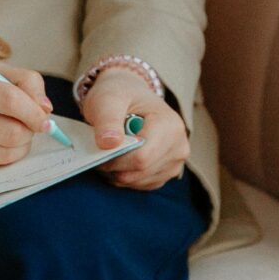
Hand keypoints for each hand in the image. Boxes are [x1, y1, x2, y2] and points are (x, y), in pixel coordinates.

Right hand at [0, 65, 53, 172]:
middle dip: (30, 131)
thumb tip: (45, 109)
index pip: (8, 99)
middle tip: (30, 125)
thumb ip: (16, 81)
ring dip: (20, 146)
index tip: (44, 116)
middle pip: (11, 132)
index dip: (34, 111)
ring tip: (14, 134)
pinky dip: (1, 156)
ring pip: (5, 154)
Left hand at [79, 68, 187, 191]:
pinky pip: (141, 185)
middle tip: (101, 149)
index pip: (141, 158)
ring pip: (139, 181)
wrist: (131, 95)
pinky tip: (120, 158)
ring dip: (118, 172)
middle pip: (140, 172)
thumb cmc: (120, 94)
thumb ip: (107, 119)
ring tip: (111, 149)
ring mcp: (175, 162)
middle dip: (114, 166)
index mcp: (170, 125)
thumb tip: (109, 143)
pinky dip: (125, 176)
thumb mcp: (108, 99)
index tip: (99, 148)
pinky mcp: (167, 172)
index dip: (115, 159)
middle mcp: (179, 146)